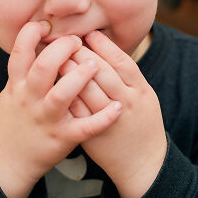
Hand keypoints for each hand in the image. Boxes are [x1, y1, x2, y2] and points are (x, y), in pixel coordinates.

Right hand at [0, 21, 122, 197]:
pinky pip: (84, 127)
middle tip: (77, 42)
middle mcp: (29, 99)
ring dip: (80, 77)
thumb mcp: (10, 94)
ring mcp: (45, 119)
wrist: (5, 165)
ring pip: (62, 94)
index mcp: (16, 85)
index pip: (20, 52)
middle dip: (62, 49)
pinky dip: (103, 118)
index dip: (32, 34)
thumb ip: (23, 71)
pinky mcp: (61, 138)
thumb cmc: (12, 124)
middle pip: (43, 67)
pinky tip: (117, 108)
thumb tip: (37, 40)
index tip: (46, 25)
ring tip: (96, 65)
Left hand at [71, 31, 166, 197]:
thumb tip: (104, 46)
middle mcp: (125, 103)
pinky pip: (74, 110)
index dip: (104, 45)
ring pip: (85, 89)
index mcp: (140, 91)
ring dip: (68, 69)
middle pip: (101, 71)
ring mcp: (107, 120)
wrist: (142, 164)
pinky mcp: (91, 134)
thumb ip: (126, 74)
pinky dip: (63, 94)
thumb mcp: (144, 95)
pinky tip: (53, 82)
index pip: (121, 61)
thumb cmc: (142, 123)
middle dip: (81, 52)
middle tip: (68, 40)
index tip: (90, 34)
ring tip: (56, 55)